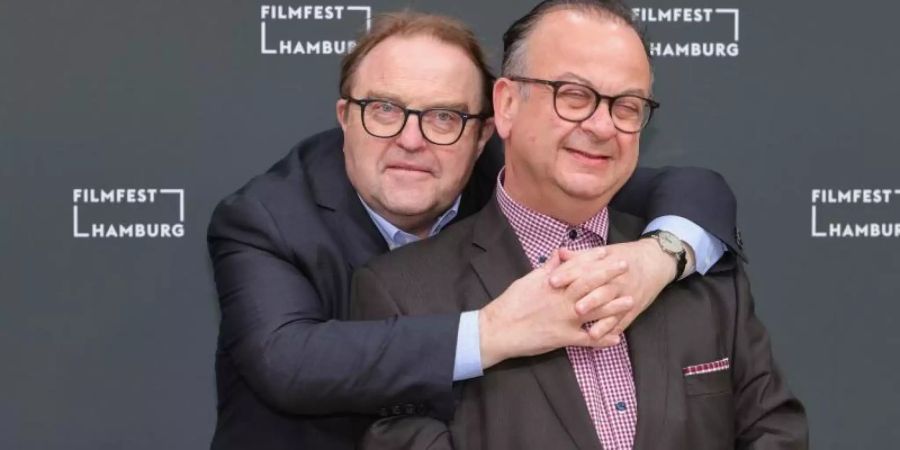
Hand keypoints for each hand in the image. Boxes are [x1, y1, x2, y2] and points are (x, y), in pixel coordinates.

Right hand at [478, 250, 633, 369]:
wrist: (499, 329)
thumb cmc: (511, 303)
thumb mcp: (528, 280)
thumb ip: (547, 268)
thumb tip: (559, 254)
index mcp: (553, 283)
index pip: (577, 267)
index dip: (593, 259)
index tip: (607, 252)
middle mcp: (562, 298)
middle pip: (591, 284)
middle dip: (609, 274)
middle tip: (626, 266)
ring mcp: (565, 318)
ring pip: (595, 310)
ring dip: (614, 306)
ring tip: (630, 300)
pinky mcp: (564, 337)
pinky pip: (587, 339)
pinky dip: (602, 339)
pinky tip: (616, 338)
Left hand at [550, 239, 678, 340]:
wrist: (655, 262)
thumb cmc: (623, 257)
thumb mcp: (603, 253)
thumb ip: (580, 257)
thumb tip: (559, 254)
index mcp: (606, 264)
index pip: (584, 269)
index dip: (568, 275)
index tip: (551, 281)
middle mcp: (617, 281)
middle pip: (601, 291)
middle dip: (589, 301)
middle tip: (574, 309)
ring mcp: (626, 296)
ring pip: (614, 310)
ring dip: (603, 323)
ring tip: (592, 334)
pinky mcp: (634, 309)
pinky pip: (623, 322)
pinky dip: (613, 332)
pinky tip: (603, 343)